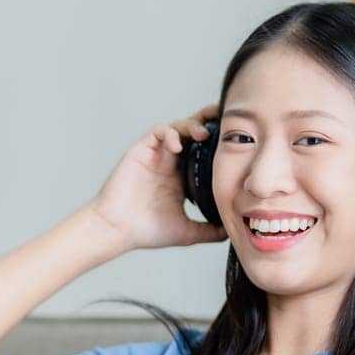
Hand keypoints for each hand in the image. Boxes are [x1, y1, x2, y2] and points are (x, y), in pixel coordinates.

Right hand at [88, 104, 228, 251]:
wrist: (117, 230)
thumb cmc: (146, 231)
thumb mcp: (187, 232)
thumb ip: (209, 231)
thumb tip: (232, 233)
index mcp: (181, 176)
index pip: (203, 151)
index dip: (218, 142)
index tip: (236, 140)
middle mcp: (169, 162)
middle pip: (192, 132)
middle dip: (208, 122)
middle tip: (224, 122)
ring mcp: (155, 155)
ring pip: (177, 127)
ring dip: (191, 125)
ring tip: (203, 134)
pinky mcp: (140, 151)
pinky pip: (157, 132)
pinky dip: (169, 133)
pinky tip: (178, 146)